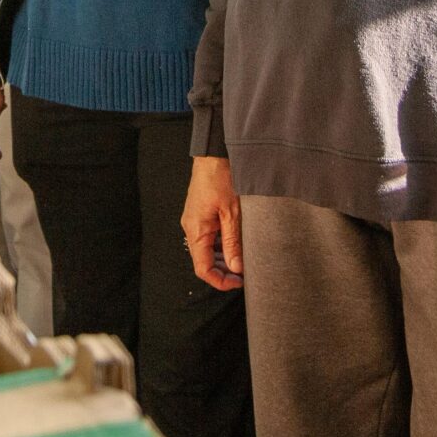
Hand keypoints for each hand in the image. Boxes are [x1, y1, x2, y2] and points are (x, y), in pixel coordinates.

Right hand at [180, 156, 243, 290]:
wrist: (213, 153)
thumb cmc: (221, 178)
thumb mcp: (232, 213)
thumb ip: (233, 243)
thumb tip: (236, 268)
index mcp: (196, 230)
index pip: (203, 268)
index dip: (220, 281)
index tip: (239, 283)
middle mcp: (191, 227)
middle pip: (204, 261)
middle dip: (223, 272)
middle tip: (245, 273)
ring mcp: (195, 220)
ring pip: (206, 250)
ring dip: (223, 259)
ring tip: (243, 260)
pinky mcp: (200, 213)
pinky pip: (208, 237)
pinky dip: (221, 245)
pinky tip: (236, 244)